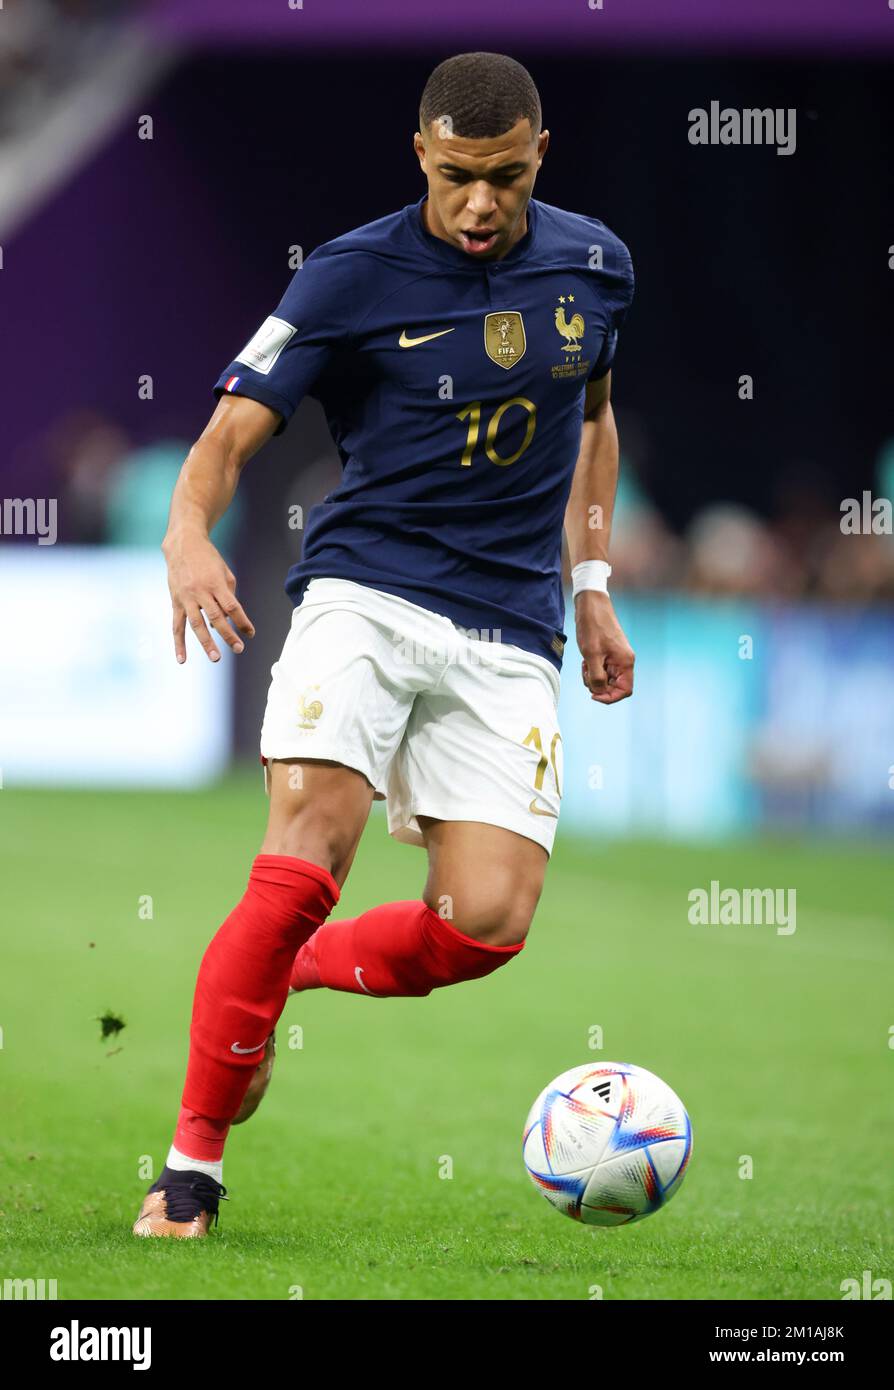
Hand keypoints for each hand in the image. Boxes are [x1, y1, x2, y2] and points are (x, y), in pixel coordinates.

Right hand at [162, 529, 254, 662]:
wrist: (183, 544)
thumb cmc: (208, 559)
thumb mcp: (224, 572)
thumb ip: (228, 595)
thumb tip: (227, 620)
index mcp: (216, 583)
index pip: (232, 607)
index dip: (242, 621)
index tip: (250, 633)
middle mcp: (201, 591)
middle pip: (216, 618)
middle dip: (228, 635)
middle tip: (239, 649)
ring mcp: (186, 598)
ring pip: (197, 624)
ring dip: (206, 643)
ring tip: (215, 658)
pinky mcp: (175, 601)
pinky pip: (177, 626)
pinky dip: (179, 643)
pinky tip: (182, 659)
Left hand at [574, 590, 634, 703]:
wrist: (591, 605)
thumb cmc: (592, 627)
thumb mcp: (591, 655)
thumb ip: (596, 677)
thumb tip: (599, 692)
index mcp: (625, 662)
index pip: (624, 691)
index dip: (609, 697)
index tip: (593, 695)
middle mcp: (624, 661)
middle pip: (614, 687)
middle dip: (598, 685)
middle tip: (586, 673)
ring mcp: (617, 658)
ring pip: (606, 679)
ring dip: (593, 677)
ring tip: (584, 664)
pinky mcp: (609, 654)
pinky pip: (602, 670)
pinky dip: (592, 670)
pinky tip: (585, 660)